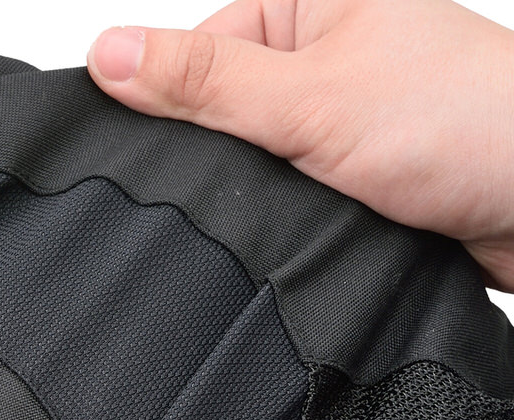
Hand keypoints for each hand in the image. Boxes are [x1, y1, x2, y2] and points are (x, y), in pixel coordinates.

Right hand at [87, 0, 513, 291]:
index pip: (196, 52)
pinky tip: (300, 220)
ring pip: (248, 156)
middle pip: (217, 108)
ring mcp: (333, 106)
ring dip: (256, 191)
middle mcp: (320, 44)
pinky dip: (282, 212)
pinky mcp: (345, 161)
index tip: (167, 156)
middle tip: (257, 181)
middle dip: (223, 158)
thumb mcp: (308, 99)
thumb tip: (110, 54)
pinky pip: (282, 187)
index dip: (171, 109)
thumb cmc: (463, 126)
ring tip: (295, 200)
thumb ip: (205, 83)